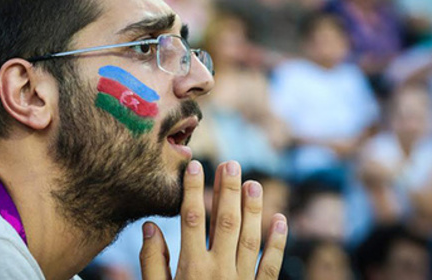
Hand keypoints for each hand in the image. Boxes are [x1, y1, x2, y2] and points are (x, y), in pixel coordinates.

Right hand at [140, 161, 287, 279]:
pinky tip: (280, 220)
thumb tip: (151, 226)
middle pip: (224, 221)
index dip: (193, 190)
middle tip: (231, 163)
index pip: (191, 219)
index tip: (195, 166)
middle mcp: (219, 270)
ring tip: (254, 182)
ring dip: (253, 209)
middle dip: (228, 190)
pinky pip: (271, 265)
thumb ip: (153, 262)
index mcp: (192, 268)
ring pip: (250, 238)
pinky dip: (278, 243)